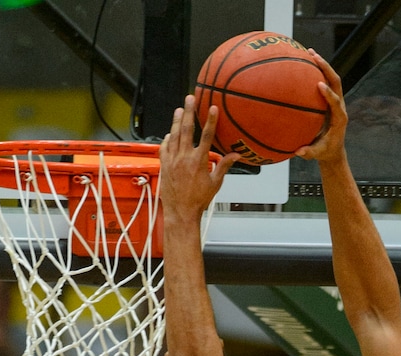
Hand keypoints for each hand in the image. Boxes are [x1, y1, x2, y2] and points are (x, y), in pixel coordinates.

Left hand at [159, 96, 238, 222]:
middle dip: (188, 112)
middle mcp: (184, 158)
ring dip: (176, 121)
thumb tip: (236, 156)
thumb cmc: (198, 200)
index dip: (210, 120)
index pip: (206, 136)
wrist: (181, 212)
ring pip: (174, 135)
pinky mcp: (164, 165)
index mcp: (199, 161)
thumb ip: (224, 166)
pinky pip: (164, 147)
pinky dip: (167, 139)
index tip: (212, 107)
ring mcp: (172, 161)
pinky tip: (169, 133)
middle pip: (186, 129)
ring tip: (178, 109)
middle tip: (189, 98)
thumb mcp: (215, 183)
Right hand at [295, 51, 347, 163]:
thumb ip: (309, 153)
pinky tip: (304, 63)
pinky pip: (324, 82)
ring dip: (322, 65)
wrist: (333, 150)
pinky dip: (316, 72)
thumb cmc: (325, 152)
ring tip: (309, 52)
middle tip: (314, 57)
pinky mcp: (330, 100)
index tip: (319, 84)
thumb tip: (298, 152)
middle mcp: (339, 106)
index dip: (329, 94)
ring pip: (332, 78)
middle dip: (326, 68)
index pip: (335, 103)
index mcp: (339, 118)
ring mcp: (335, 101)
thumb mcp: (317, 154)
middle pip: (336, 82)